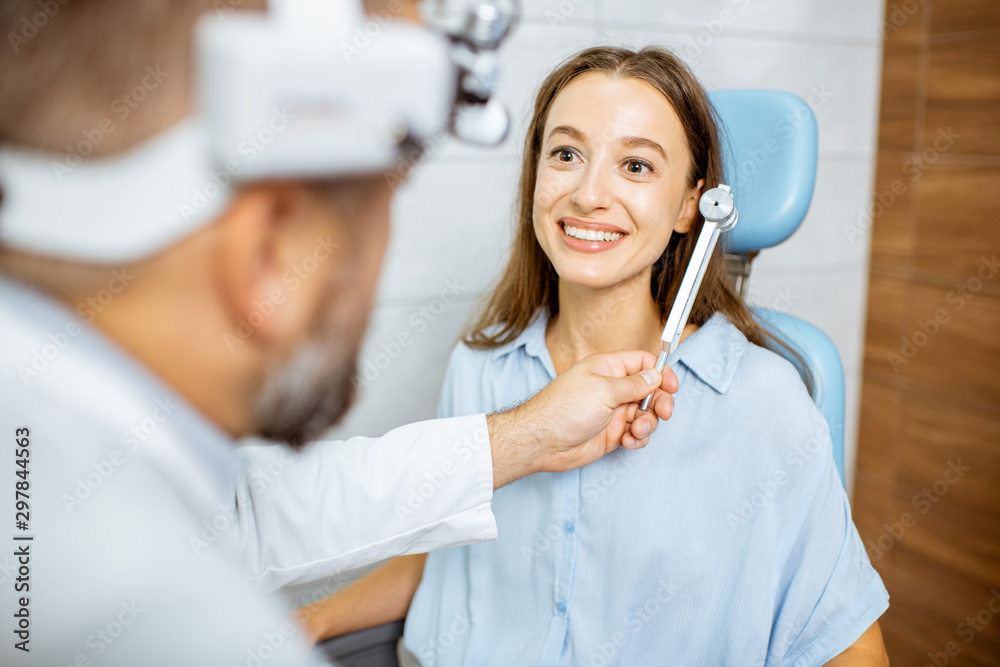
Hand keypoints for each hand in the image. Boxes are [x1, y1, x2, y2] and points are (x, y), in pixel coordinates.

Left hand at [486, 350, 677, 487]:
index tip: (672, 386)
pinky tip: (628, 441)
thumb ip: (634, 384)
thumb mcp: (604, 390)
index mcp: (608, 369)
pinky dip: (638, 439)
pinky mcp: (611, 434)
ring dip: (648, 423)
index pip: (642, 363)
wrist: (542, 442)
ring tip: (636, 431)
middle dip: (660, 402)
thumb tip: (655, 376)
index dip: (660, 372)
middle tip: (664, 412)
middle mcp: (611, 388)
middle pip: (649, 391)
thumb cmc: (564, 409)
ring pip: (645, 415)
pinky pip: (636, 434)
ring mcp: (612, 412)